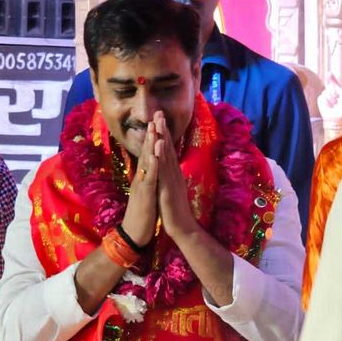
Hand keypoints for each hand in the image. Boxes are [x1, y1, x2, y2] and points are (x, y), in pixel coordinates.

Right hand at [121, 119, 159, 246]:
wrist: (134, 234)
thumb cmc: (143, 215)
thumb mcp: (147, 194)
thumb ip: (149, 181)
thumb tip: (153, 171)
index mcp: (145, 178)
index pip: (150, 154)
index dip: (155, 138)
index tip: (159, 121)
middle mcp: (142, 178)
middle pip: (148, 152)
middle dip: (153, 133)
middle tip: (156, 114)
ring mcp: (142, 185)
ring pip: (147, 161)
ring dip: (151, 144)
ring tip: (155, 127)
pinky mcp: (145, 195)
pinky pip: (150, 178)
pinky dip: (153, 165)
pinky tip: (155, 154)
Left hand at [152, 112, 197, 240]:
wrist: (183, 228)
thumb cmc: (176, 212)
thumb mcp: (172, 190)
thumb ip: (171, 178)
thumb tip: (170, 168)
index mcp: (173, 174)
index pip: (167, 151)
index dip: (163, 134)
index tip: (159, 119)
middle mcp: (174, 173)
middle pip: (167, 148)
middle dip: (162, 129)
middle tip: (158, 112)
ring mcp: (171, 180)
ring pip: (166, 156)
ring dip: (162, 137)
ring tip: (158, 122)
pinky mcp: (168, 189)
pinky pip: (163, 171)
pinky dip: (160, 157)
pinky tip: (158, 145)